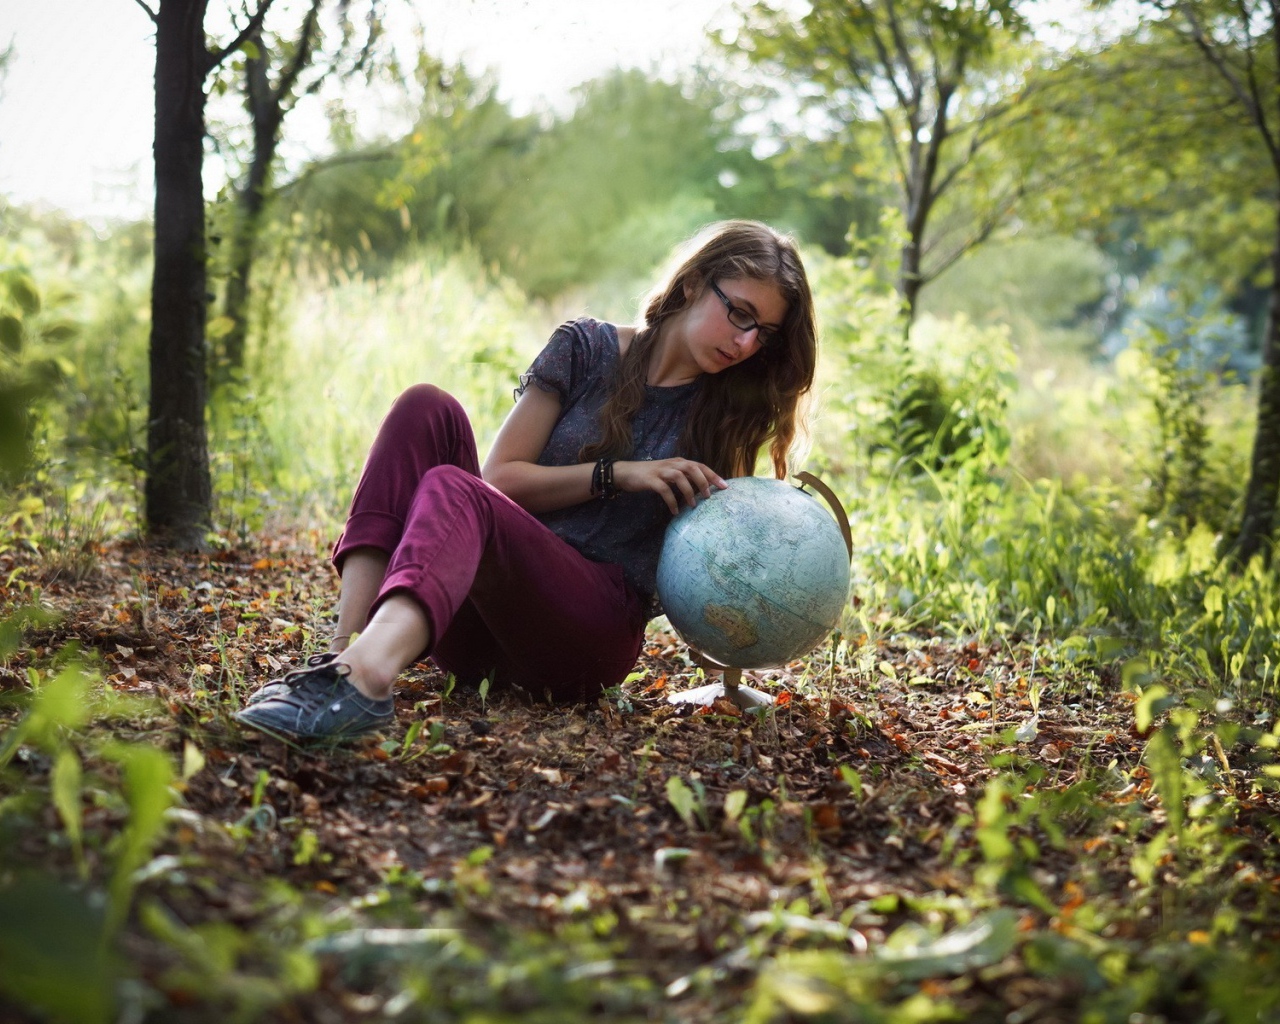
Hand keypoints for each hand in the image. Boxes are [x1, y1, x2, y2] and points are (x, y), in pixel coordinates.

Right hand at [613, 458, 727, 514]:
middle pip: (692, 468)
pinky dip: (671, 501)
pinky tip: (675, 511)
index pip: (700, 466)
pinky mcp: (650, 480)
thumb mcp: (670, 474)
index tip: (725, 486)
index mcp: (678, 462)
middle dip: (703, 481)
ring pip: (679, 477)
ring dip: (688, 491)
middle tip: (709, 496)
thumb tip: (702, 489)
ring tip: (693, 505)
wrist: (625, 473)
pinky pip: (664, 490)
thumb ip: (684, 479)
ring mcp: (661, 471)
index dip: (713, 475)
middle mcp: (672, 464)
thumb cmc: (650, 476)